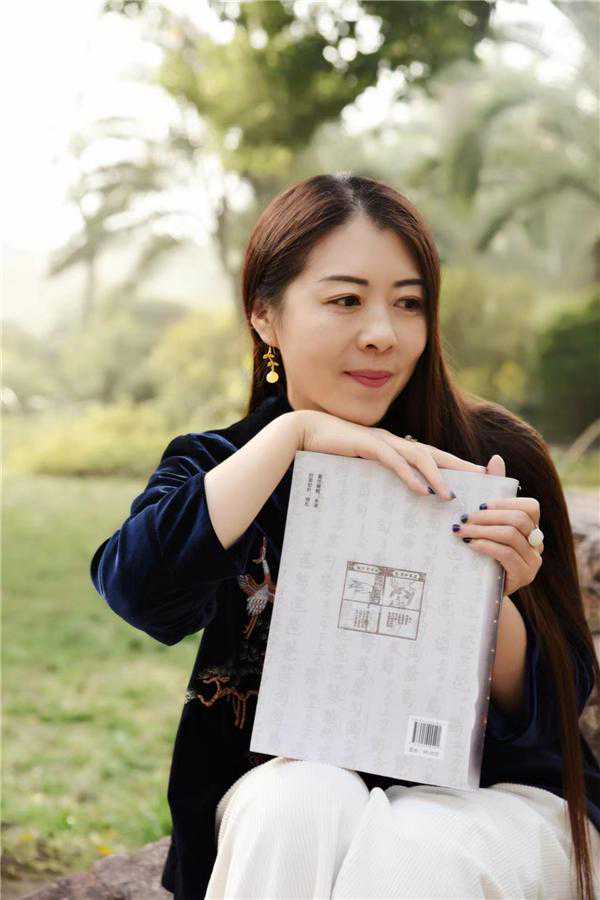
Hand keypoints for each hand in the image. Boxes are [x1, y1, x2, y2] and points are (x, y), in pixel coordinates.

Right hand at [297, 409, 486, 500]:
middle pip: (434, 453)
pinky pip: (394, 462)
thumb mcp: (358, 465)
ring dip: (437, 476)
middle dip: (459, 466)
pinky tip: (421, 490)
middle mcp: (392, 440)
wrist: (303, 432)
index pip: (429, 455)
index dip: (452, 465)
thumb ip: (375, 475)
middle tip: (481, 479)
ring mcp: (381, 441)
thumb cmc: (329, 451)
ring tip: (450, 496)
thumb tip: (391, 494)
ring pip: (419, 456)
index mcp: (393, 445)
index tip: (473, 477)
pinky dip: (410, 476)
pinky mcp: (367, 445)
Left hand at [451, 454, 543, 596]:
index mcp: (530, 527)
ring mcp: (533, 562)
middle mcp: (537, 543)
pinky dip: (486, 545)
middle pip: (519, 519)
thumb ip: (492, 491)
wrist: (476, 590)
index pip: (530, 507)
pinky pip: (506, 554)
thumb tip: (496, 459)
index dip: (506, 502)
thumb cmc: (479, 550)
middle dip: (488, 516)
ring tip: (459, 531)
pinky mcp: (523, 577)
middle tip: (462, 518)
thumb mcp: (483, 522)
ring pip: (511, 535)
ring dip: (481, 530)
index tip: (479, 505)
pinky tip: (470, 544)